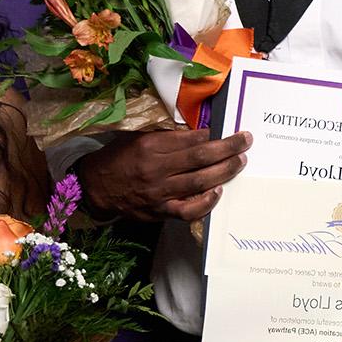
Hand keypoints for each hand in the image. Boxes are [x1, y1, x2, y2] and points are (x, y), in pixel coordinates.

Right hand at [77, 129, 251, 221]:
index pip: (188, 139)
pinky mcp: (160, 211)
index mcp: (150, 147)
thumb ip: (165, 137)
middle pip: (200, 158)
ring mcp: (160, 193)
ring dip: (225, 171)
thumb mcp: (137, 138)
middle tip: (245, 140)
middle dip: (227, 148)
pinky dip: (206, 202)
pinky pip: (189, 210)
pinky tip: (218, 192)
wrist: (95, 187)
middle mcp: (156, 169)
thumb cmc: (118, 158)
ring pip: (200, 182)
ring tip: (241, 161)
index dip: (210, 135)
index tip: (224, 129)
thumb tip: (197, 133)